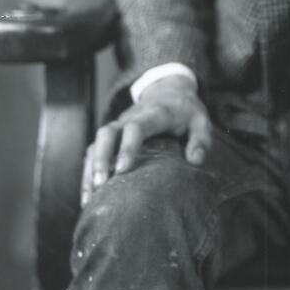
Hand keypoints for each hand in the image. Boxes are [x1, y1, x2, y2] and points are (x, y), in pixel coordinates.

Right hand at [81, 74, 211, 205]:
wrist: (169, 91)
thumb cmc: (186, 112)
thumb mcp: (201, 121)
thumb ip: (201, 139)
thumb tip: (195, 161)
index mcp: (154, 114)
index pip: (136, 127)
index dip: (127, 147)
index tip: (122, 170)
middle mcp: (131, 117)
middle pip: (107, 132)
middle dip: (100, 157)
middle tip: (101, 184)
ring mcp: (119, 125)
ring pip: (96, 142)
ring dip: (90, 168)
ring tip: (89, 198)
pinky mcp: (112, 135)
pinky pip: (94, 150)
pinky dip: (88, 171)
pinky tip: (88, 195)